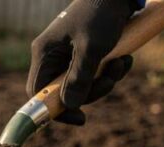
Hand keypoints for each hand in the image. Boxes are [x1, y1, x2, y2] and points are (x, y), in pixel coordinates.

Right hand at [27, 0, 139, 124]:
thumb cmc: (101, 12)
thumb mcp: (92, 47)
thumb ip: (79, 78)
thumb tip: (69, 105)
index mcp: (45, 53)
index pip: (38, 92)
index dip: (56, 109)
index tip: (80, 117)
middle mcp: (54, 54)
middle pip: (64, 91)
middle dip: (91, 90)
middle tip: (111, 80)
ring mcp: (70, 53)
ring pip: (83, 83)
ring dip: (106, 79)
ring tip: (122, 63)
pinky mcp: (86, 50)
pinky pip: (95, 72)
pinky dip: (111, 70)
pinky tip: (125, 57)